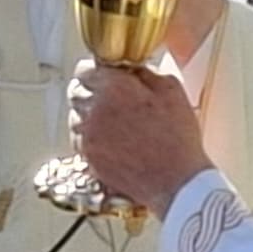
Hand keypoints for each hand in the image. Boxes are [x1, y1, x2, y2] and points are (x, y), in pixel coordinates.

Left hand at [68, 60, 211, 217]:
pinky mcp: (88, 158)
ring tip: (111, 121)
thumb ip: (144, 72)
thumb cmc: (177, 137)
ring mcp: (88, 136)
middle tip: (108, 97)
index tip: (103, 75)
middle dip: (90, 90)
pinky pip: (79, 139)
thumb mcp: (171, 90)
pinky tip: (110, 140)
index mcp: (114, 87)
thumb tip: (128, 69)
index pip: (84, 70)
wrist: (177, 181)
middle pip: (76, 91)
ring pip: (75, 116)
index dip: (95, 71)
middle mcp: (94, 109)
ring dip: (88, 114)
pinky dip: (89, 136)